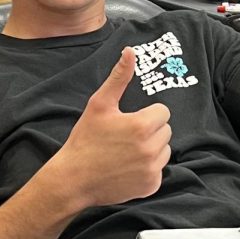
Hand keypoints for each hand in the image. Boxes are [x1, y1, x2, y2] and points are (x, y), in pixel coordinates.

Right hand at [54, 48, 171, 208]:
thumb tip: (130, 52)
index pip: (162, 112)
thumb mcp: (100, 104)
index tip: (128, 121)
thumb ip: (119, 77)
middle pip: (165, 131)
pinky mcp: (151, 186)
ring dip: (151, 149)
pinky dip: (147, 169)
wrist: (74, 179)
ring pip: (164, 150)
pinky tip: (128, 168)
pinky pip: (158, 170)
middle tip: (125, 137)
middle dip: (150, 131)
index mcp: (142, 125)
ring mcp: (152, 169)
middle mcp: (151, 148)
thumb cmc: (86, 139)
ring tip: (126, 152)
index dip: (146, 115)